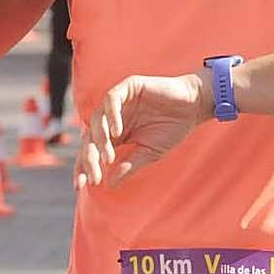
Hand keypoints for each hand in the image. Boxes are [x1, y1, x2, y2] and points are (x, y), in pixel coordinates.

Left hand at [76, 74, 202, 189]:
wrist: (193, 107)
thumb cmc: (171, 129)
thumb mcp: (149, 153)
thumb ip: (129, 166)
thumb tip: (109, 185)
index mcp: (114, 134)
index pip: (91, 151)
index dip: (83, 168)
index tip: (80, 187)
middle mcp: (111, 118)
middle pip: (89, 137)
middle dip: (89, 158)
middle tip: (94, 176)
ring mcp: (118, 101)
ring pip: (96, 118)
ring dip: (99, 139)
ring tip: (108, 157)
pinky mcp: (128, 86)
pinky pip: (111, 99)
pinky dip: (111, 115)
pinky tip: (117, 132)